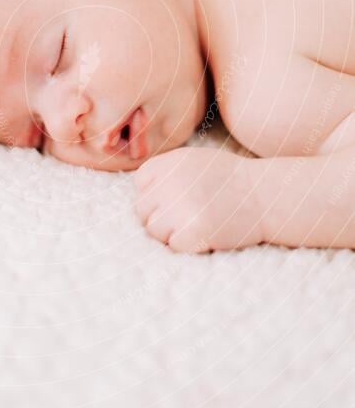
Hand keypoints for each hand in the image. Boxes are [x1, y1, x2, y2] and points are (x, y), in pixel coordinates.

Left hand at [134, 147, 263, 252]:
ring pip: (154, 230)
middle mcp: (169, 184)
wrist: (266, 195)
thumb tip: (141, 192)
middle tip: (187, 215)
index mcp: (168, 163)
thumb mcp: (194, 161)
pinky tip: (205, 233)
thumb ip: (166, 172)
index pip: (141, 184)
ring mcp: (180, 209)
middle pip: (143, 210)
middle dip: (161, 216)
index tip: (176, 197)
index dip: (156, 194)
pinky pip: (173, 246)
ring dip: (171, 232)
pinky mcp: (192, 232)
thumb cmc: (231, 179)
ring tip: (197, 223)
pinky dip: (187, 245)